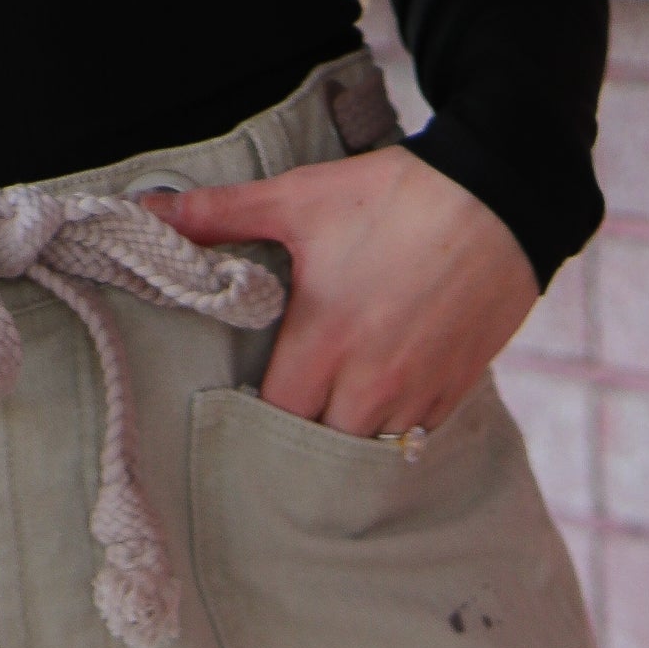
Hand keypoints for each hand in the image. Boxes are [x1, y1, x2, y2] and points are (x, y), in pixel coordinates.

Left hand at [160, 145, 535, 439]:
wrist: (500, 195)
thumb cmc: (395, 196)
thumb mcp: (301, 198)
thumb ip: (221, 215)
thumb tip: (148, 212)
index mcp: (323, 342)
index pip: (274, 420)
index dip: (257, 418)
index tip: (253, 401)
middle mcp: (370, 382)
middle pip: (319, 449)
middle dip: (301, 437)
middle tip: (289, 417)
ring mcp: (417, 393)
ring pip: (368, 452)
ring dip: (348, 440)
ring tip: (332, 418)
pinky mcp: (455, 390)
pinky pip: (414, 440)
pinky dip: (394, 432)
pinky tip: (381, 407)